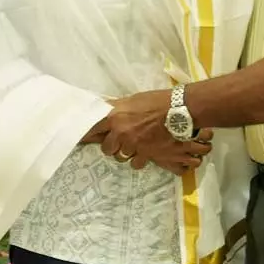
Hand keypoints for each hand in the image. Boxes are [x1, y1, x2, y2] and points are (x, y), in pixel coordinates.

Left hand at [98, 91, 213, 175]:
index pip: (93, 129)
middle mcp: (120, 132)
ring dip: (125, 153)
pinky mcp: (145, 154)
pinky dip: (138, 159)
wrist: (180, 110)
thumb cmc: (157, 101)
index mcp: (114, 116)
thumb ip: (118, 109)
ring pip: (120, 157)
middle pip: (106, 148)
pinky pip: (135, 163)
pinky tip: (143, 153)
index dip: (88, 135)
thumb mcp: (132, 100)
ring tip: (133, 146)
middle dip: (111, 146)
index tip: (84, 139)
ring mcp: (133, 145)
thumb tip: (107, 111)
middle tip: (118, 141)